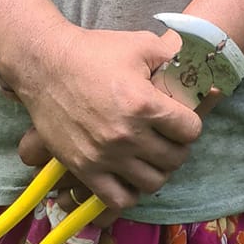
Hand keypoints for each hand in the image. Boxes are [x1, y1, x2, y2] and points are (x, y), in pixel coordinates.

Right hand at [7, 25, 199, 211]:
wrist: (46, 65)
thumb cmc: (94, 51)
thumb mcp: (141, 44)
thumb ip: (172, 60)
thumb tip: (197, 74)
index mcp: (144, 104)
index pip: (190, 130)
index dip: (189, 123)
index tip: (180, 119)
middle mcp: (127, 135)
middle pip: (175, 159)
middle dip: (177, 147)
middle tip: (168, 137)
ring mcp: (105, 156)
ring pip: (152, 183)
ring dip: (157, 170)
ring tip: (150, 155)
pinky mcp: (84, 169)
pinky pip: (119, 199)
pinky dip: (130, 191)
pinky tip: (129, 173)